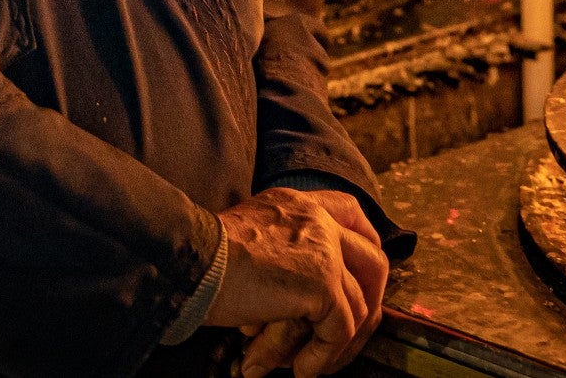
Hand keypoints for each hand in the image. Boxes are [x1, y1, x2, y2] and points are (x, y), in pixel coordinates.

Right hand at [205, 188, 388, 377]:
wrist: (192, 261)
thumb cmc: (204, 257)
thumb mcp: (249, 235)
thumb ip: (279, 246)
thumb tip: (295, 287)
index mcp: (299, 204)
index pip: (351, 212)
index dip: (365, 244)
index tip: (362, 276)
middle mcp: (318, 220)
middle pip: (372, 258)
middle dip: (371, 299)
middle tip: (353, 331)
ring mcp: (325, 251)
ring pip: (358, 303)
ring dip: (340, 341)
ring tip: (314, 362)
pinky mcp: (322, 283)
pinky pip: (340, 329)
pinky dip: (324, 356)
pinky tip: (302, 370)